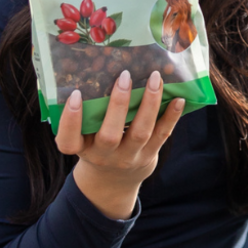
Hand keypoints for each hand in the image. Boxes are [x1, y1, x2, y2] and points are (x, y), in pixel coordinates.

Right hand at [55, 69, 184, 219]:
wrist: (114, 180)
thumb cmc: (96, 144)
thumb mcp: (84, 134)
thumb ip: (88, 111)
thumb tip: (98, 66)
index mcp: (82, 148)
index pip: (68, 141)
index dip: (70, 120)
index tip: (75, 94)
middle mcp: (104, 156)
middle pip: (109, 136)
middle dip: (118, 105)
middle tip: (124, 76)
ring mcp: (129, 157)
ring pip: (140, 133)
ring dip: (149, 104)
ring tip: (155, 78)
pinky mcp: (149, 155)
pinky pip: (162, 136)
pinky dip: (171, 117)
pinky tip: (178, 99)